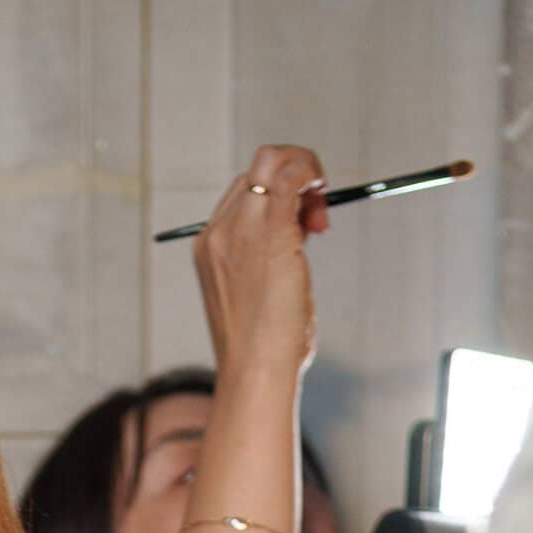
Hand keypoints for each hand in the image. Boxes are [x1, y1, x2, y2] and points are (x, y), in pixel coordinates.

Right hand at [194, 143, 326, 379]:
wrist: (255, 371)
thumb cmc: (261, 350)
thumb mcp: (258, 297)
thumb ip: (269, 261)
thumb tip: (300, 235)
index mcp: (210, 248)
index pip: (245, 196)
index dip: (279, 199)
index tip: (305, 226)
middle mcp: (218, 233)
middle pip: (257, 173)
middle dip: (294, 183)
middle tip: (317, 223)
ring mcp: (240, 228)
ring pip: (271, 161)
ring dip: (304, 174)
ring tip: (319, 218)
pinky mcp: (269, 231)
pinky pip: (290, 174)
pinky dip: (310, 171)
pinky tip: (322, 192)